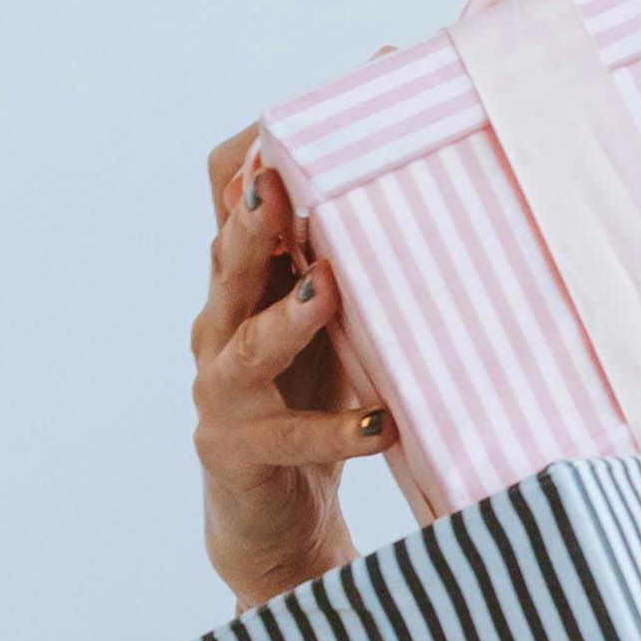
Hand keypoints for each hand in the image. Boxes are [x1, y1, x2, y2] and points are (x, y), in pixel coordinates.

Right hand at [191, 132, 396, 607]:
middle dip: (250, 222)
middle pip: (227, 263)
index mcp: (244, 281)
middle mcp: (219, 325)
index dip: (249, 160)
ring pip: (244, 345)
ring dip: (285, 316)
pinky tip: (379, 425)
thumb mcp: (334, 317)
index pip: (225, 201)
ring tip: (324, 289)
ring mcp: (221, 391)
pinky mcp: (239, 451)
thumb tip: (421, 158)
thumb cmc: (311, 396)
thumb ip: (355, 252)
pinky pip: (288, 437)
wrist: (274, 518)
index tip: (286, 123)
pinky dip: (335, 430)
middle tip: (274, 184)